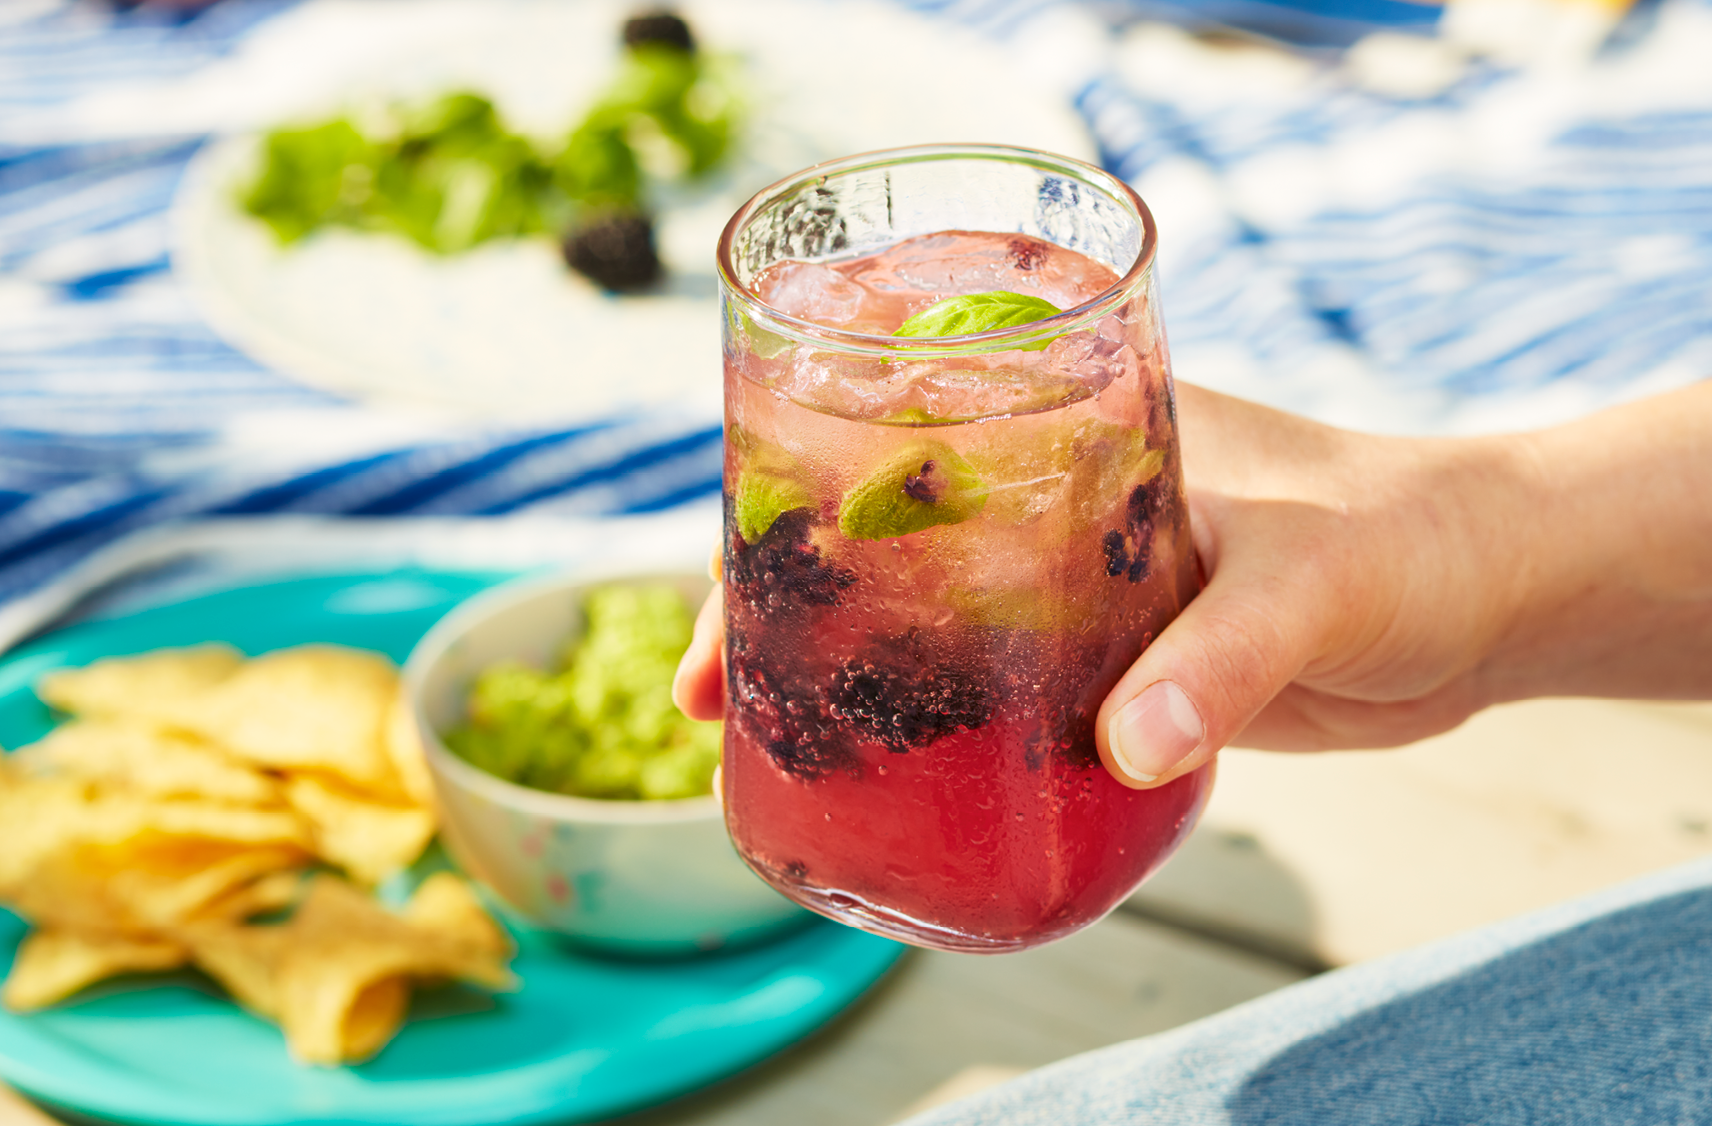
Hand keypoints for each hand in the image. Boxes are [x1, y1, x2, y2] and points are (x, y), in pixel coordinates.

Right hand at [677, 382, 1711, 787]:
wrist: (1482, 599)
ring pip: (920, 618)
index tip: (715, 582)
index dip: (780, 504)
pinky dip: (933, 728)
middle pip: (871, 534)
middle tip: (706, 691)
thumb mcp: (1312, 584)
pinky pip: (992, 690)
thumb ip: (1220, 659)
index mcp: (1074, 423)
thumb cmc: (1405, 539)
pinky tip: (891, 780)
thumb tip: (1123, 751)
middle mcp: (1052, 493)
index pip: (884, 437)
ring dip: (842, 674)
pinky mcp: (1109, 660)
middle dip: (775, 601)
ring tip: (764, 741)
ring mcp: (1071, 580)